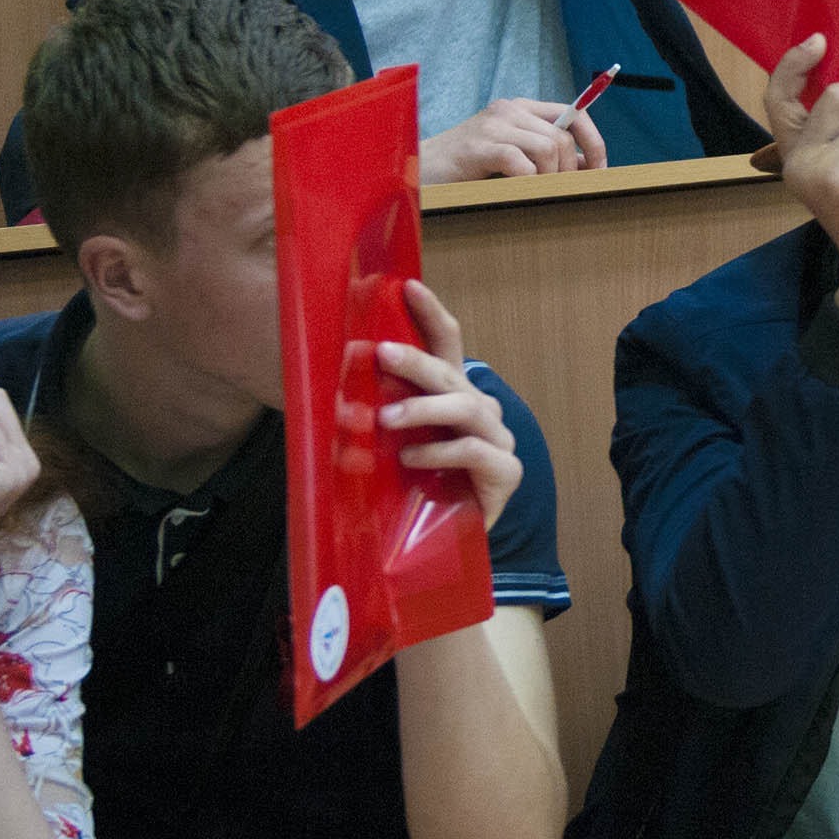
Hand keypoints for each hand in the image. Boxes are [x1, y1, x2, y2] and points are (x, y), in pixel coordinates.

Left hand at [377, 280, 522, 530]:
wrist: (438, 552)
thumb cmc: (412, 494)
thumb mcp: (387, 449)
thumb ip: (376, 419)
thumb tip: (332, 391)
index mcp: (451, 397)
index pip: (448, 345)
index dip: (430, 315)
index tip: (408, 286)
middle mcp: (479, 410)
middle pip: (451, 373)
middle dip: (415, 359)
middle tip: (380, 353)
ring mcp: (497, 439)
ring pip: (464, 406)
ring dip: (422, 408)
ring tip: (386, 419)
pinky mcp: (506, 472)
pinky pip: (474, 450)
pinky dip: (440, 451)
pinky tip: (411, 459)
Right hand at [416, 98, 606, 182]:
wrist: (416, 171)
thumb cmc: (467, 168)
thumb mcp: (512, 155)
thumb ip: (543, 154)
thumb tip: (586, 167)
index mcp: (521, 108)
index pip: (575, 114)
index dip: (594, 143)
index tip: (600, 171)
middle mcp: (509, 110)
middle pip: (562, 136)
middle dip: (572, 170)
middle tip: (565, 193)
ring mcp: (492, 125)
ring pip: (546, 147)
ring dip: (550, 178)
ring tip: (539, 195)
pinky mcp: (476, 146)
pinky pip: (519, 162)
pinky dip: (527, 182)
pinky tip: (519, 192)